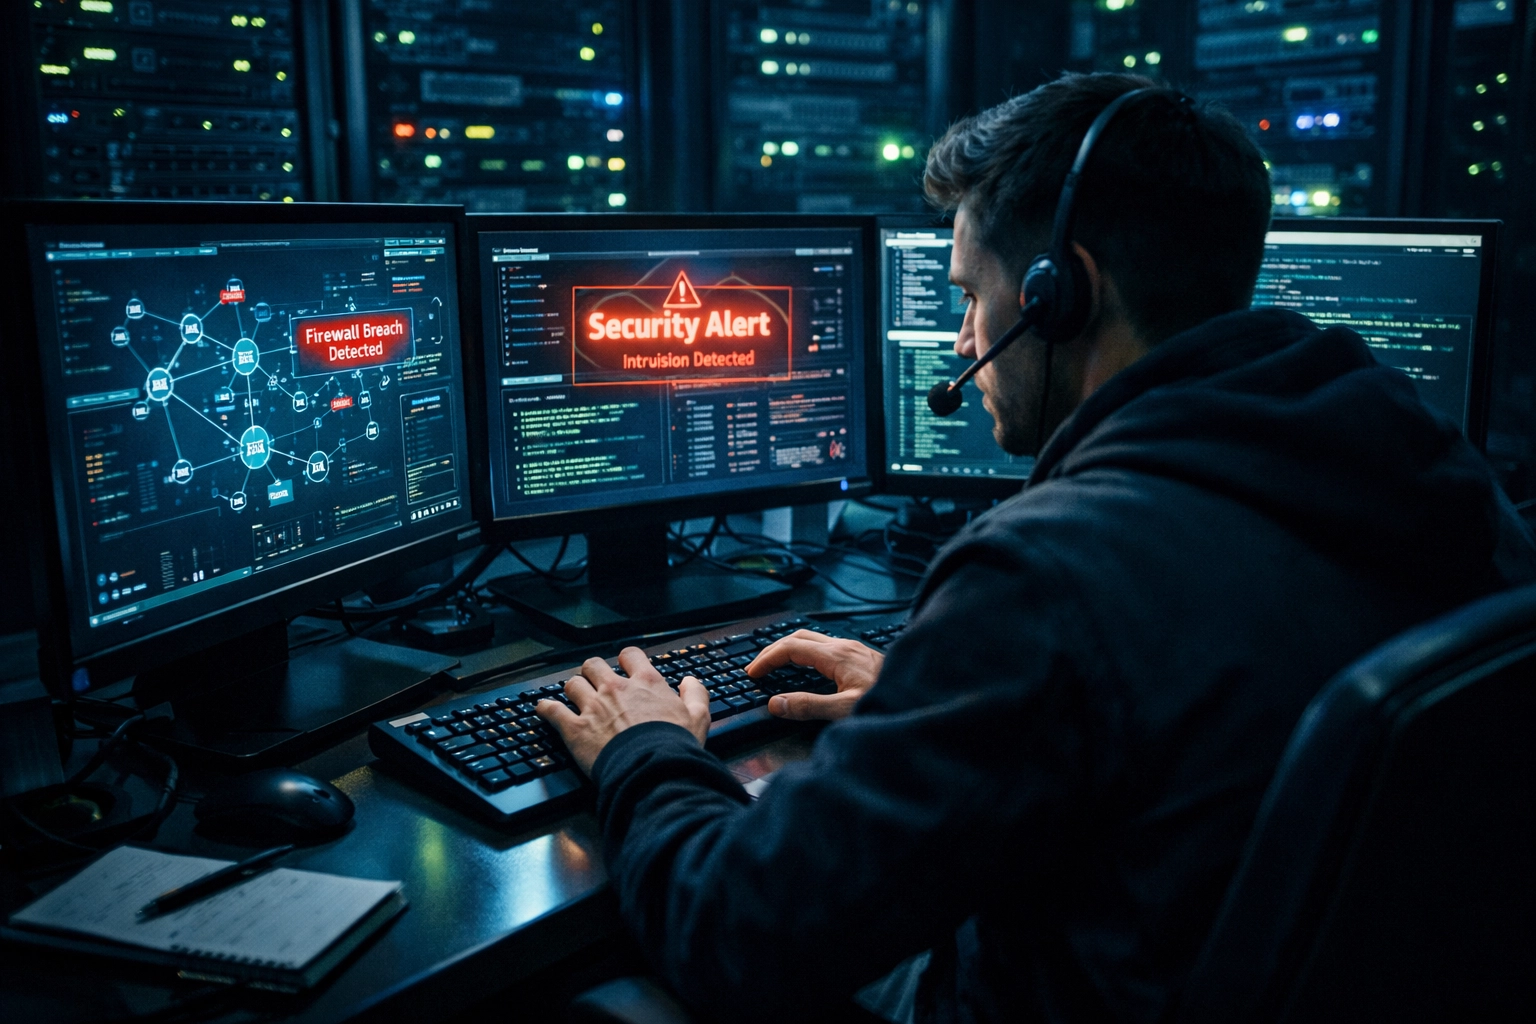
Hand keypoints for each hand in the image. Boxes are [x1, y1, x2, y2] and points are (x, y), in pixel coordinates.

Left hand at [536, 647, 710, 774]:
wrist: (652, 770)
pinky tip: (543, 710)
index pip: (630, 655)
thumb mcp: (699, 718)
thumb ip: (696, 694)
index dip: (626, 659)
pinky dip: (545, 709)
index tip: (625, 667)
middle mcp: (616, 689)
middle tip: (595, 683)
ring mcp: (593, 707)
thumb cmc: (675, 746)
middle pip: (594, 665)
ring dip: (573, 690)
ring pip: (572, 684)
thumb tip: (690, 681)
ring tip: (574, 698)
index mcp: (646, 683)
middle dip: (593, 672)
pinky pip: (552, 710)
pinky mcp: (575, 728)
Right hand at [747, 629, 884, 720]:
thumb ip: (808, 707)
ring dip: (790, 649)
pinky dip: (806, 653)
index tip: (752, 672)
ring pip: (813, 640)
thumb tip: (776, 703)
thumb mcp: (845, 710)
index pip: (791, 648)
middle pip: (799, 637)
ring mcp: (853, 650)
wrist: (923, 695)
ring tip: (776, 665)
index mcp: (837, 656)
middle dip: (774, 650)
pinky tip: (808, 669)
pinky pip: (825, 647)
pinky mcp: (860, 657)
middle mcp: (844, 647)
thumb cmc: (890, 701)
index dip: (767, 658)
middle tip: (758, 668)